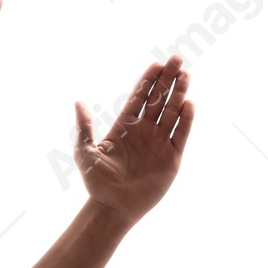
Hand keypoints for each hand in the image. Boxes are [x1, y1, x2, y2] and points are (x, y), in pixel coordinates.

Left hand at [73, 56, 194, 225]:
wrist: (111, 208)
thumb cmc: (96, 182)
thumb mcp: (85, 152)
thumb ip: (85, 127)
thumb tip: (78, 102)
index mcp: (125, 127)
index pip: (139, 97)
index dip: (148, 81)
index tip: (156, 64)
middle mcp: (144, 132)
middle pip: (159, 100)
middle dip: (168, 80)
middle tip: (176, 59)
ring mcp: (159, 143)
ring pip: (172, 112)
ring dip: (179, 94)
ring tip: (185, 75)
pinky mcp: (171, 158)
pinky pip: (180, 134)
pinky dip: (185, 120)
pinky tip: (188, 103)